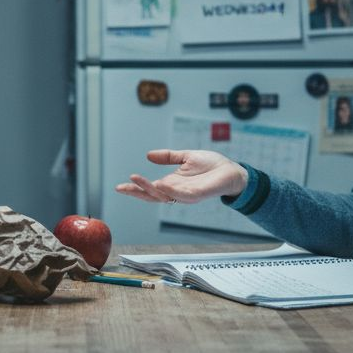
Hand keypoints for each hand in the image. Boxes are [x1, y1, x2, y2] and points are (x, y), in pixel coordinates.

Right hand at [115, 149, 248, 204]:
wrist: (232, 171)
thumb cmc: (212, 165)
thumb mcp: (186, 156)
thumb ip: (168, 157)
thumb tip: (148, 155)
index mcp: (173, 183)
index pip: (150, 189)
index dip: (136, 188)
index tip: (120, 186)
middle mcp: (176, 192)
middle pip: (152, 196)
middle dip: (137, 192)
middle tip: (122, 187)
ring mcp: (186, 195)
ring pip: (163, 196)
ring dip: (148, 189)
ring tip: (136, 179)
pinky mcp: (196, 195)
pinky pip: (180, 196)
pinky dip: (169, 191)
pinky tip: (160, 184)